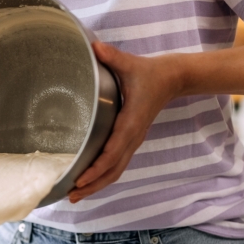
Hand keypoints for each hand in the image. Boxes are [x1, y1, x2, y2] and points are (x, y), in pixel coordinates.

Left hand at [68, 42, 182, 202]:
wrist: (173, 79)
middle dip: (92, 185)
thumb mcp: (131, 64)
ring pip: (115, 171)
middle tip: (70, 195)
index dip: (97, 168)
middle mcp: (133, 137)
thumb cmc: (150, 73)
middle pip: (113, 170)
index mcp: (132, 123)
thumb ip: (112, 57)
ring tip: (74, 195)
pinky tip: (88, 182)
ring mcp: (133, 141)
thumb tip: (95, 47)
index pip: (113, 152)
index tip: (81, 179)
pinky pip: (117, 164)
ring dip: (96, 185)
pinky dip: (102, 176)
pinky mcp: (131, 141)